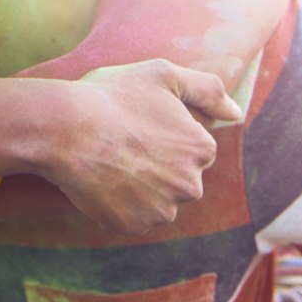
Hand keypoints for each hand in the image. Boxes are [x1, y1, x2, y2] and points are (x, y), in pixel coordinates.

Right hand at [39, 59, 241, 236]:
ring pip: (156, 200)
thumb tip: (236, 114)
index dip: (164, 134)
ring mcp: (161, 210)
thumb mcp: (164, 75)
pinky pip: (131, 217)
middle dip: (156, 164)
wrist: (65, 129)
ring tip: (110, 161)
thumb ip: (208, 90)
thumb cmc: (113, 97)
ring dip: (140, 187)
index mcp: (200, 149)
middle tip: (123, 143)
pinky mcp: (132, 226)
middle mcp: (189, 186)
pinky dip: (119, 203)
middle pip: (177, 177)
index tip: (139, 124)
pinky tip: (102, 180)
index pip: (191, 147)